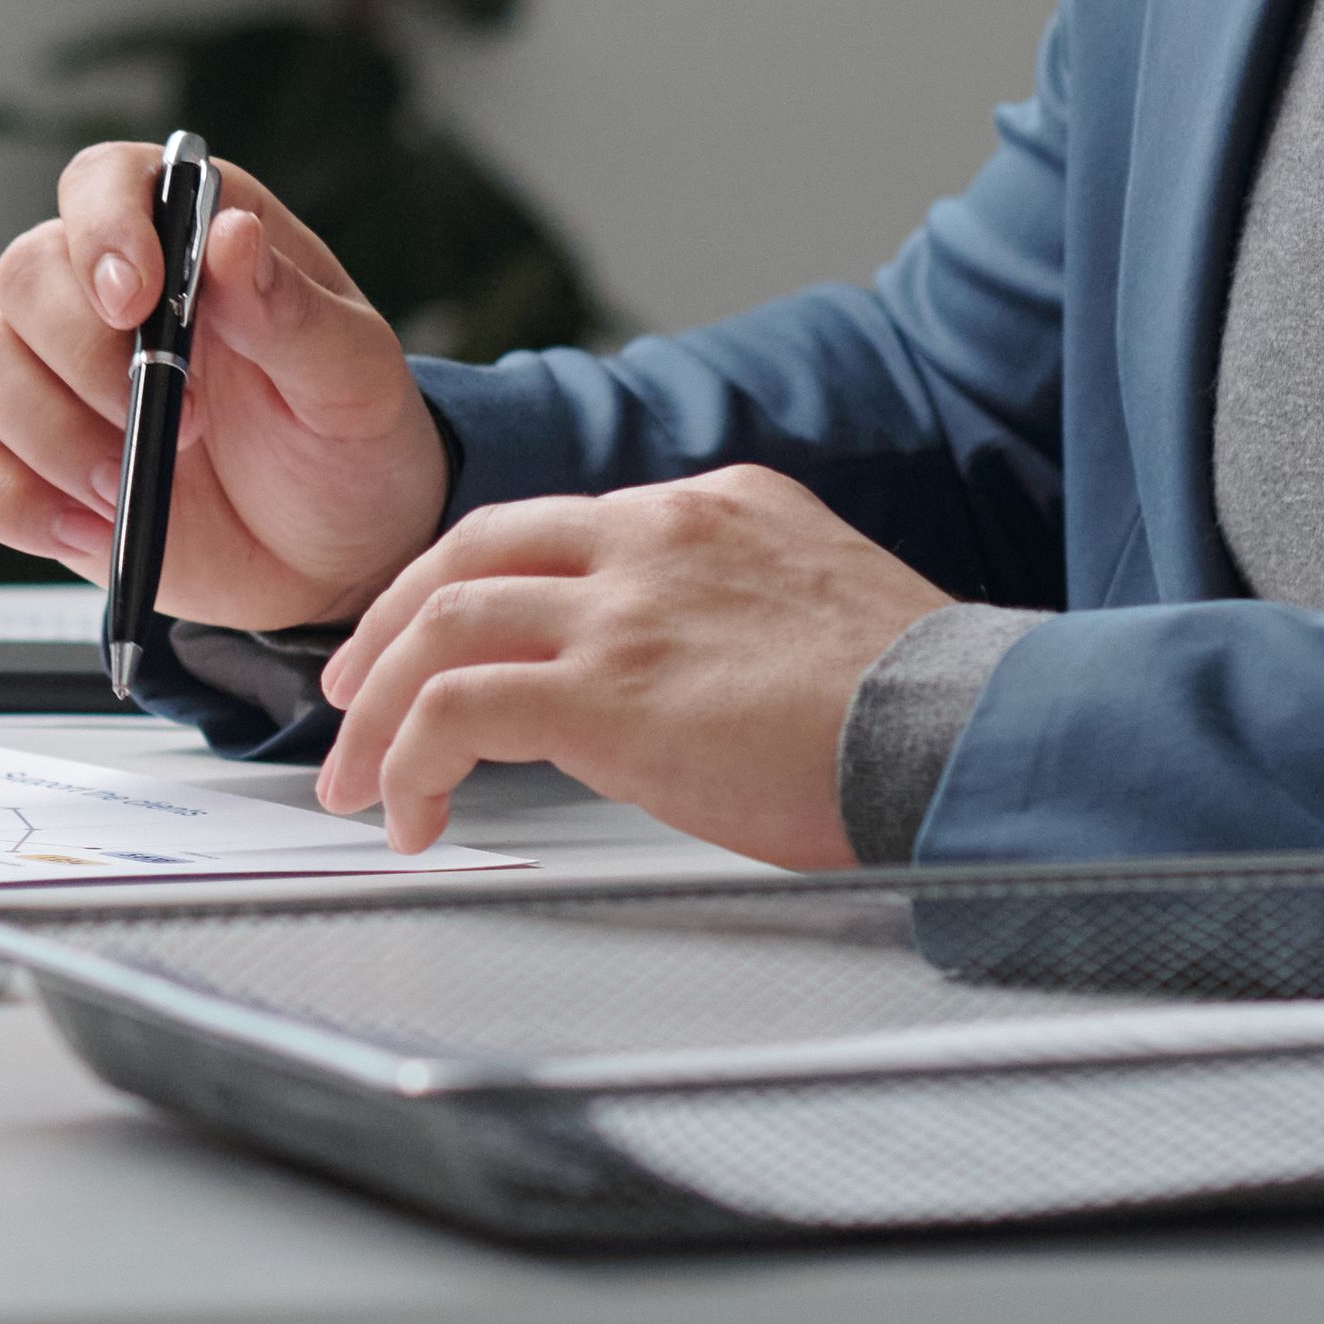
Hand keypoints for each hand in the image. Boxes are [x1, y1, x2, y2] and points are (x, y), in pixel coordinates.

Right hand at [0, 144, 449, 626]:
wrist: (336, 560)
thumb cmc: (351, 446)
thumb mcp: (352, 379)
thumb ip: (291, 310)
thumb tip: (231, 236)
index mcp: (187, 240)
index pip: (102, 181)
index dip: (101, 226)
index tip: (134, 299)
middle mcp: (105, 294)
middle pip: (23, 274)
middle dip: (86, 359)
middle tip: (181, 426)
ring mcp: (55, 379)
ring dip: (51, 434)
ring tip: (136, 486)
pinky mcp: (27, 462)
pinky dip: (12, 499)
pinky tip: (89, 526)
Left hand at [310, 468, 953, 866]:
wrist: (970, 734)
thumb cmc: (924, 711)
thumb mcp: (817, 616)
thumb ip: (731, 621)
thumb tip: (679, 690)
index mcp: (713, 509)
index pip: (556, 529)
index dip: (477, 587)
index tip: (441, 639)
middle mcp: (657, 535)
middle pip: (473, 551)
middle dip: (392, 622)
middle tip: (353, 688)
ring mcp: (626, 606)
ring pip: (444, 623)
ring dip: (381, 706)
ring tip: (360, 778)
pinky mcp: (607, 690)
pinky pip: (458, 709)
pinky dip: (412, 759)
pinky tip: (415, 814)